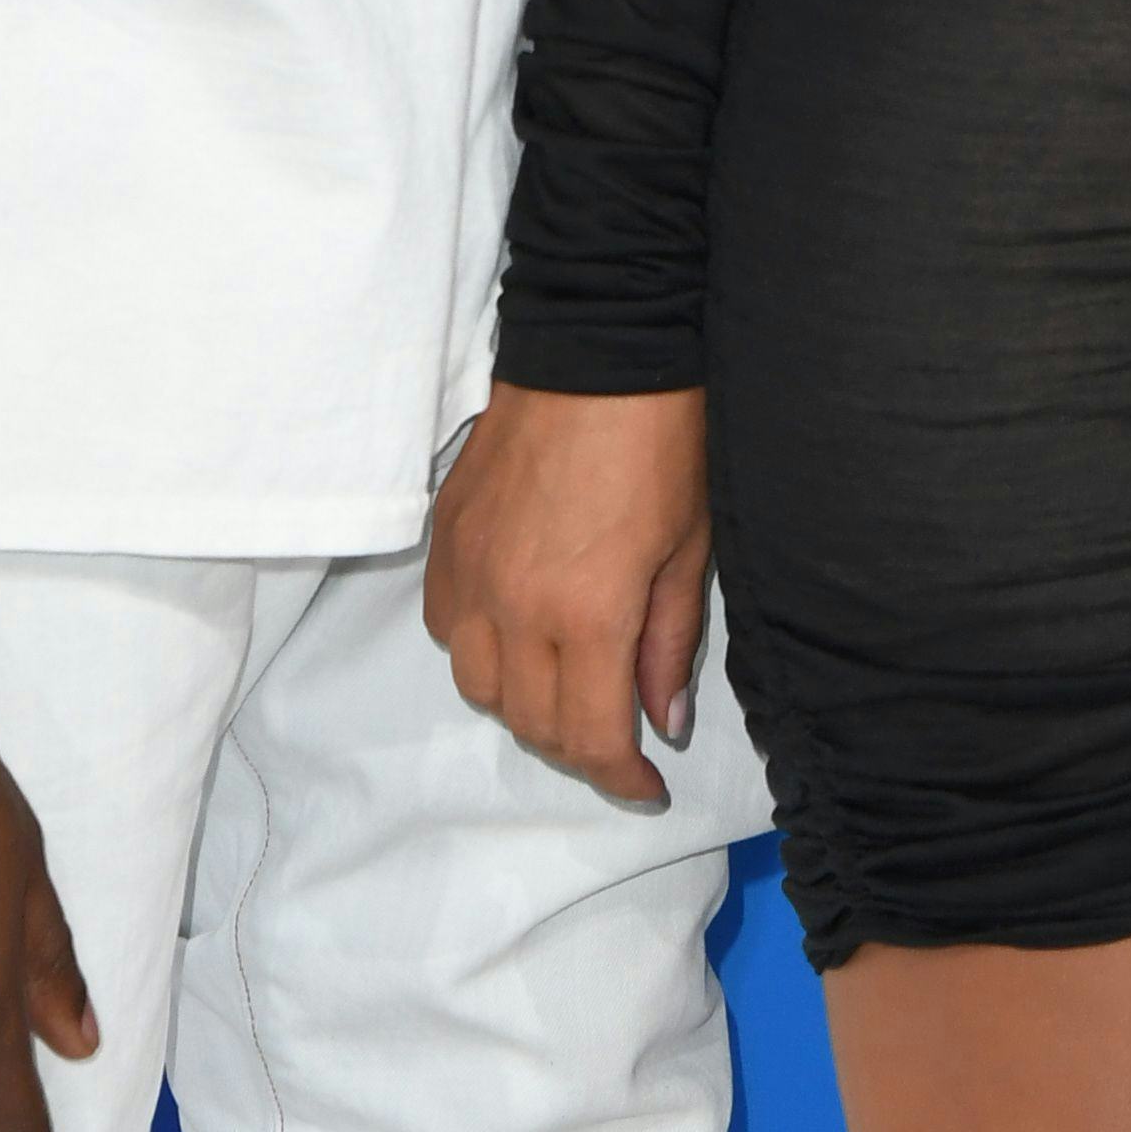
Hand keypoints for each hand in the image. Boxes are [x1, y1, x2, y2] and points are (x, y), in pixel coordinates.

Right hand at [423, 381, 711, 809]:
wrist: (600, 347)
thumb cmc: (662, 441)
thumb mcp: (687, 548)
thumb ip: (668, 645)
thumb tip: (660, 721)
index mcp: (584, 615)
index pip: (588, 738)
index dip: (620, 778)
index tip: (646, 783)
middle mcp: (512, 605)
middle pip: (529, 722)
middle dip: (577, 747)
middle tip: (615, 736)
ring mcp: (469, 570)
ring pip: (475, 683)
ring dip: (522, 703)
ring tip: (565, 686)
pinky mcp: (445, 536)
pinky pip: (443, 624)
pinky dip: (477, 647)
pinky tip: (515, 630)